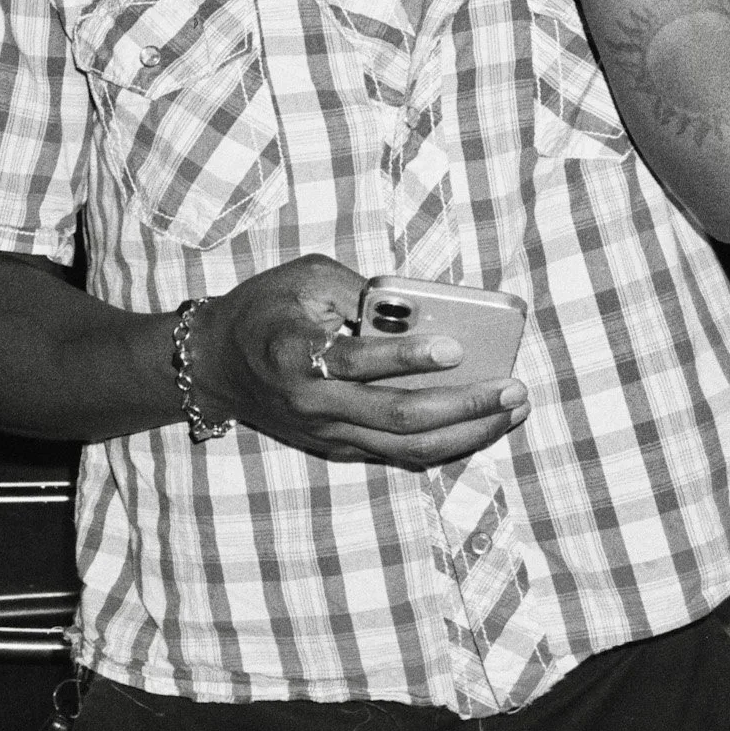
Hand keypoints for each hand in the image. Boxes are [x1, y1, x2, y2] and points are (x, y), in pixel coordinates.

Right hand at [185, 255, 529, 470]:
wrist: (216, 364)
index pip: (359, 361)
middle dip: (465, 405)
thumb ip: (365, 291)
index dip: (409, 356)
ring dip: (467, 432)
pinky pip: (400, 453)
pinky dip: (445, 443)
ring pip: (408, 446)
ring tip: (511, 410)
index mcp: (297, 353)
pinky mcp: (337, 448)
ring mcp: (327, 433)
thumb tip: (428, 309)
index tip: (455, 346)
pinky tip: (482, 425)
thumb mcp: (308, 277)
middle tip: (513, 388)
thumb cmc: (268, 308)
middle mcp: (314, 403)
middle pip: (399, 416)